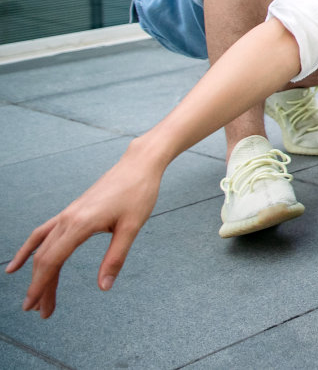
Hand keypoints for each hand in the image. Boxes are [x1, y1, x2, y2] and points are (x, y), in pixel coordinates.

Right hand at [7, 151, 162, 317]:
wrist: (137, 165)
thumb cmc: (138, 193)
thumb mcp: (132, 227)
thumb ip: (116, 257)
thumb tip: (104, 287)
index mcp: (81, 224)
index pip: (52, 261)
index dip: (41, 286)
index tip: (34, 306)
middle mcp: (68, 219)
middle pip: (44, 258)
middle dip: (40, 287)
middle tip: (40, 312)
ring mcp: (67, 215)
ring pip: (42, 248)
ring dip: (36, 273)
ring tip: (35, 297)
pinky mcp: (70, 212)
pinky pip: (43, 233)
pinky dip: (29, 249)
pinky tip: (19, 263)